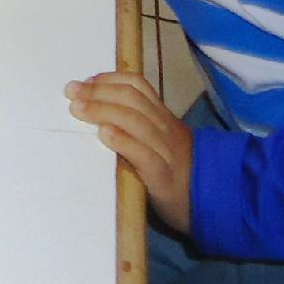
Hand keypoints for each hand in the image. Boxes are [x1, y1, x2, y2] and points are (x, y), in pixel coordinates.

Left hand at [66, 72, 192, 234]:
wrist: (212, 204)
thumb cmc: (176, 172)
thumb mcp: (159, 142)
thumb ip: (136, 127)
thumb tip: (96, 113)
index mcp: (162, 117)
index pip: (138, 86)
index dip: (110, 79)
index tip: (85, 81)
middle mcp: (165, 128)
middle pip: (132, 99)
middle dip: (99, 91)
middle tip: (71, 91)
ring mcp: (166, 151)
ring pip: (137, 121)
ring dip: (103, 110)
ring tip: (78, 109)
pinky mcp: (164, 177)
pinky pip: (145, 155)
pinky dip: (123, 141)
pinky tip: (104, 134)